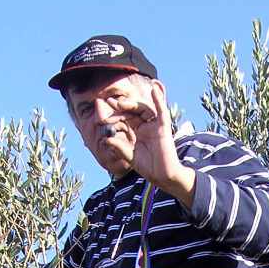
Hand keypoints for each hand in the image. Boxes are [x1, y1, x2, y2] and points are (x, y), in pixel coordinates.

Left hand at [96, 83, 194, 206]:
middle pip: (135, 110)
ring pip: (145, 108)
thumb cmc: (149, 168)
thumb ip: (119, 148)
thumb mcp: (130, 157)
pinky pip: (162, 112)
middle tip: (110, 102)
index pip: (127, 117)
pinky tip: (155, 89)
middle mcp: (147, 126)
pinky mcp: (164, 128)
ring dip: (133, 104)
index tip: (104, 113)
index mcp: (139, 132)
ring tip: (121, 102)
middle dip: (122, 106)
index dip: (117, 114)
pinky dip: (159, 100)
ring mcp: (156, 126)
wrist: (163, 177)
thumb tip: (106, 140)